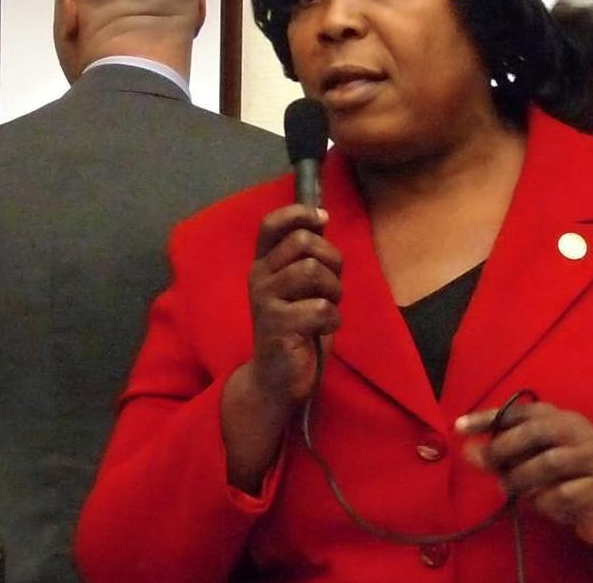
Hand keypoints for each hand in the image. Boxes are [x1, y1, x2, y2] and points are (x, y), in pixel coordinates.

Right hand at [247, 204, 341, 408]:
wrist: (277, 379)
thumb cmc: (296, 328)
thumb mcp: (301, 287)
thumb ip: (307, 257)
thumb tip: (322, 217)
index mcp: (263, 264)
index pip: (271, 224)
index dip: (299, 213)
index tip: (322, 218)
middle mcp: (259, 277)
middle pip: (303, 242)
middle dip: (331, 260)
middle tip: (331, 286)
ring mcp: (264, 301)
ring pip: (312, 270)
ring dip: (333, 291)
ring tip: (327, 308)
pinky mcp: (276, 326)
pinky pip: (320, 307)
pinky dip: (333, 318)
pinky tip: (323, 330)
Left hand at [457, 402, 592, 543]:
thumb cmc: (563, 476)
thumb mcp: (531, 461)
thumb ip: (502, 454)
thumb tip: (468, 450)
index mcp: (560, 418)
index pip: (519, 412)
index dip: (488, 418)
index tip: (460, 427)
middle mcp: (579, 431)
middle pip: (536, 431)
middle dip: (504, 448)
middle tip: (487, 464)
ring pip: (548, 463)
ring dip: (522, 478)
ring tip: (512, 488)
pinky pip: (563, 493)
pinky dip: (545, 501)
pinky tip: (543, 503)